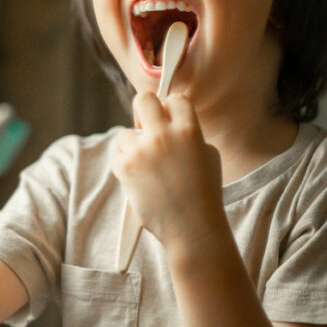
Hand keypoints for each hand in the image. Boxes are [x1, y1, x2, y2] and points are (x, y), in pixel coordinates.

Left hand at [111, 92, 228, 257]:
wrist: (192, 227)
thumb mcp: (207, 155)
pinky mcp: (125, 167)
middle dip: (144, 110)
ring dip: (133, 146)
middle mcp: (164, 136)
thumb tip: (165, 121)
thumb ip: (187, 133)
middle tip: (146, 125)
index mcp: (189, 130)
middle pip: (143, 99)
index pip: (174, 99)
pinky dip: (125, 165)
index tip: (169, 118)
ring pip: (126, 133)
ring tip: (149, 167)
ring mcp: (142, 151)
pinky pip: (118, 155)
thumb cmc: (203, 192)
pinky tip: (141, 179)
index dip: (171, 108)